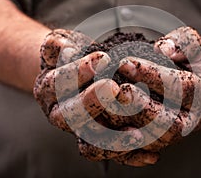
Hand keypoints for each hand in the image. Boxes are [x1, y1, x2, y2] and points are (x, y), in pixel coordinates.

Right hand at [33, 29, 159, 165]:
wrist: (69, 72)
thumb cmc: (70, 55)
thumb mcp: (60, 43)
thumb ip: (57, 46)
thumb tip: (64, 48)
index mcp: (48, 90)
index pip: (58, 83)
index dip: (79, 71)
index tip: (103, 58)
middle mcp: (60, 114)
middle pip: (70, 117)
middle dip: (92, 102)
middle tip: (114, 88)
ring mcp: (79, 131)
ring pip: (90, 144)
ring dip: (114, 140)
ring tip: (137, 134)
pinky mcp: (97, 142)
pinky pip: (112, 154)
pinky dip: (130, 157)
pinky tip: (151, 155)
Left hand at [113, 27, 200, 152]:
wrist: (190, 85)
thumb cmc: (186, 61)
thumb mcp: (191, 44)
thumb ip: (183, 42)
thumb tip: (163, 50)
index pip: (179, 87)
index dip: (151, 75)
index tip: (125, 63)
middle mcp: (192, 121)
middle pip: (169, 123)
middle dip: (141, 108)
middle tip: (117, 92)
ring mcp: (175, 136)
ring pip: (154, 141)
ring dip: (130, 127)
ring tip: (106, 109)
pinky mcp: (159, 143)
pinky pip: (141, 151)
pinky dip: (123, 144)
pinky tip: (105, 128)